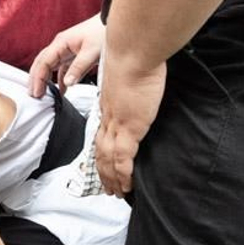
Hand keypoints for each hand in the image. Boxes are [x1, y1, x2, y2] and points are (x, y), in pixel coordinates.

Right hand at [28, 15, 106, 96]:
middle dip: (35, 80)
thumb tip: (66, 83)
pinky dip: (58, 79)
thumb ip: (78, 68)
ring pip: (48, 66)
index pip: (43, 63)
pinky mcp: (72, 54)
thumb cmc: (102, 32)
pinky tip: (61, 90)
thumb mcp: (91, 52)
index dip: (38, 79)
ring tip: (42, 95)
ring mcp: (65, 49)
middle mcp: (59, 46)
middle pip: (41, 64)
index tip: (37, 93)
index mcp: (60, 43)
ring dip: (44, 80)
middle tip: (33, 97)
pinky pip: (60, 68)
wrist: (113, 23)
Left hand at [95, 57, 165, 196]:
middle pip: (102, 151)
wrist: (133, 52)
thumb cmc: (136, 56)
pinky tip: (126, 185)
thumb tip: (142, 85)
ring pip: (109, 159)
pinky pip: (123, 157)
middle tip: (108, 188)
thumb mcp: (132, 73)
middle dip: (104, 173)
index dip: (103, 152)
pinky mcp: (130, 127)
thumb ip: (134, 83)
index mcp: (109, 105)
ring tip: (117, 193)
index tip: (106, 164)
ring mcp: (118, 124)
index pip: (103, 134)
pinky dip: (123, 174)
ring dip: (112, 178)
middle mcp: (110, 117)